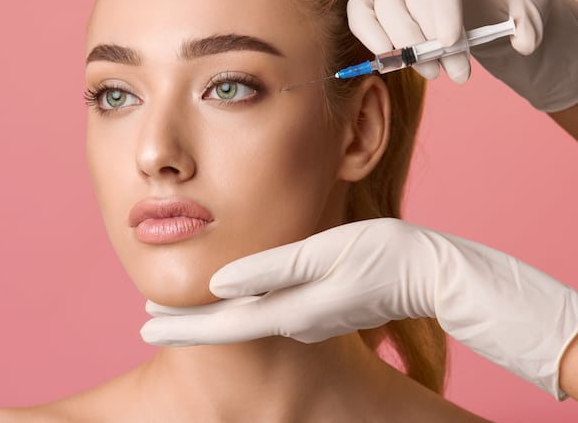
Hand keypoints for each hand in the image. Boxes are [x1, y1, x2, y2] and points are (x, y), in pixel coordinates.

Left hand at [140, 218, 577, 398]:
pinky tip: (232, 294)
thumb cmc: (387, 256)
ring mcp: (310, 316)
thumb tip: (220, 283)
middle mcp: (295, 319)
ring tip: (179, 302)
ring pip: (247, 316)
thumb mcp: (327, 253)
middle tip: (146, 315)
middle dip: (187, 322)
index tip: (142, 322)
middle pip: (228, 323)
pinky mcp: (323, 306)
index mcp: (291, 309)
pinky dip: (241, 304)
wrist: (435, 274)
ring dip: (211, 312)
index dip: (180, 324)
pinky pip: (269, 308)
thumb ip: (273, 270)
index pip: (222, 322)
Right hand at [347, 0, 577, 111]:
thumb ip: (532, 22)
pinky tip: (392, 61)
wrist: (483, 5)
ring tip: (438, 71)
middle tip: (456, 72)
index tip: (453, 42)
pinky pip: (360, 15)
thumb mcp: (530, 6)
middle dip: (433, 39)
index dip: (444, 7)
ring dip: (410, 48)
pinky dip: (371, 39)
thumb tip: (523, 41)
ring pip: (387, 9)